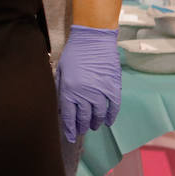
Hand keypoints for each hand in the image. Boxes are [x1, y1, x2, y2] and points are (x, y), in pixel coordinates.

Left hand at [56, 25, 121, 142]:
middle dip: (81, 126)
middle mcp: (84, 94)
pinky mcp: (113, 88)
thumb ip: (60, 88)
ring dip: (96, 122)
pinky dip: (111, 116)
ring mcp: (100, 92)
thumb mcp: (60, 70)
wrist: (94, 40)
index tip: (70, 136)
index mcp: (68, 90)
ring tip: (93, 126)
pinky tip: (108, 122)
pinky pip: (113, 107)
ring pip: (99, 115)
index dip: (69, 128)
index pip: (68, 116)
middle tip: (81, 131)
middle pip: (83, 117)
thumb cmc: (74, 52)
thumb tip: (61, 105)